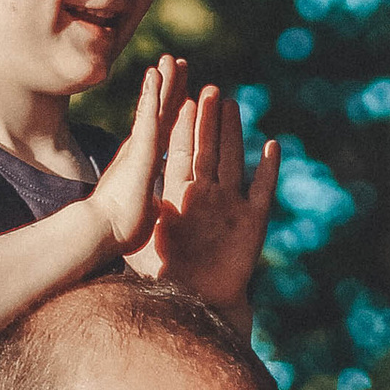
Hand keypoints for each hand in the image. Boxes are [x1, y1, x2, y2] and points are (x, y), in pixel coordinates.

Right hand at [91, 57, 187, 256]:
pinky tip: (156, 74)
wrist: (103, 233)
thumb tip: (151, 207)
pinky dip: (153, 96)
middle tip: (177, 62)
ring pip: (156, 109)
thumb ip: (147, 200)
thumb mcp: (144, 209)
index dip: (171, 109)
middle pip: (161, 112)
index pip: (163, 130)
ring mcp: (140, 148)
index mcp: (145, 163)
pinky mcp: (139, 151)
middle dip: (170, 88)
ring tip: (171, 58)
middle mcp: (142, 150)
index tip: (181, 91)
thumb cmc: (120, 229)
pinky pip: (148, 118)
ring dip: (164, 82)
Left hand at [129, 82, 280, 315]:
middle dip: (209, 120)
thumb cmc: (169, 274)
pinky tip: (272, 146)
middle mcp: (208, 194)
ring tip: (233, 105)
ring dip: (234, 133)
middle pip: (209, 148)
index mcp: (182, 194)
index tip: (184, 98)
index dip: (184, 125)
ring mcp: (231, 205)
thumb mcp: (148, 239)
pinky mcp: (252, 221)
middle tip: (211, 89)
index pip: (182, 151)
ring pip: (234, 160)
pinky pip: (261, 189)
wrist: (198, 300)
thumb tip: (117, 191)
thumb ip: (140, 213)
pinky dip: (268, 169)